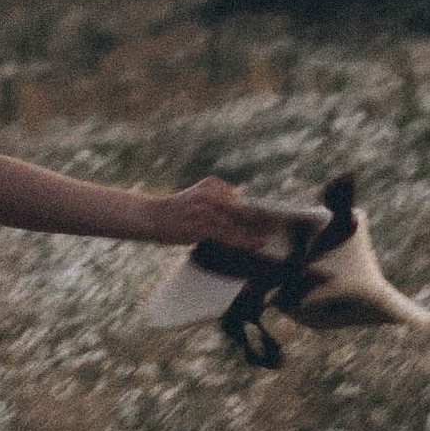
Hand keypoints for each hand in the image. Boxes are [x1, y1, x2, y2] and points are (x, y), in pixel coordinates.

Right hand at [149, 175, 307, 255]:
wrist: (151, 217)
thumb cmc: (175, 211)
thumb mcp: (198, 197)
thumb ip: (219, 197)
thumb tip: (241, 193)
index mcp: (212, 185)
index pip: (240, 199)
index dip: (257, 210)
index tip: (274, 218)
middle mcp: (211, 195)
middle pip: (242, 210)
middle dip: (259, 221)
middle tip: (279, 229)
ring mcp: (207, 210)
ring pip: (237, 224)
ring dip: (254, 234)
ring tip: (268, 240)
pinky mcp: (202, 225)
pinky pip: (228, 235)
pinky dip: (243, 241)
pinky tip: (255, 245)